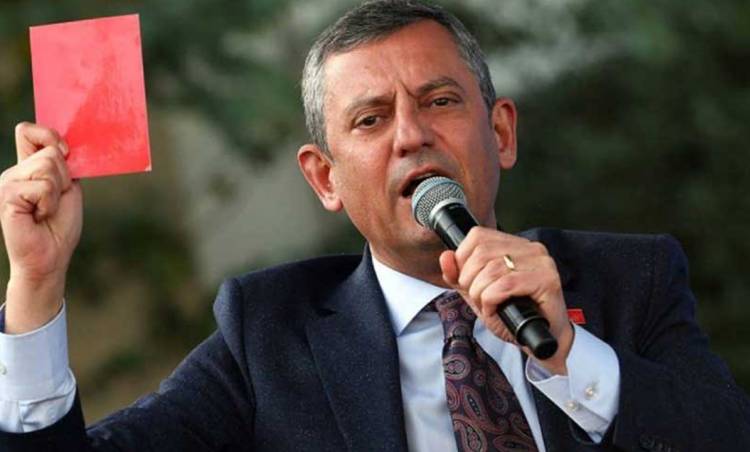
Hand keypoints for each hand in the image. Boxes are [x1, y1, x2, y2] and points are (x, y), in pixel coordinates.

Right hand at [0, 122, 82, 333]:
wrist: (51, 257)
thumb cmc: (59, 225)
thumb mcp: (66, 188)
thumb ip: (62, 164)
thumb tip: (61, 144)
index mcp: (26, 166)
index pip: (28, 131)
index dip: (50, 137)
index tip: (65, 156)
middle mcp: (13, 171)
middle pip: (50, 152)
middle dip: (63, 178)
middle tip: (54, 200)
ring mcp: (6, 183)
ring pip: (47, 167)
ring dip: (56, 192)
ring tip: (46, 209)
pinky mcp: (6, 196)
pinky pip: (42, 187)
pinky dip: (49, 204)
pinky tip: (38, 217)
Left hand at [439, 227, 573, 373]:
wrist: (541, 342)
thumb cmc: (513, 316)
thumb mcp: (477, 294)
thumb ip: (459, 276)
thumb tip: (445, 256)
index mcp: (515, 245)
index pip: (477, 236)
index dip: (462, 259)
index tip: (465, 281)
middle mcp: (530, 248)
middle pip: (481, 252)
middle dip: (469, 280)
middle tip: (477, 299)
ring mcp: (541, 263)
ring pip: (492, 269)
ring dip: (480, 293)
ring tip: (488, 307)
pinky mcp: (547, 280)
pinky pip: (506, 284)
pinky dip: (492, 300)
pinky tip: (496, 310)